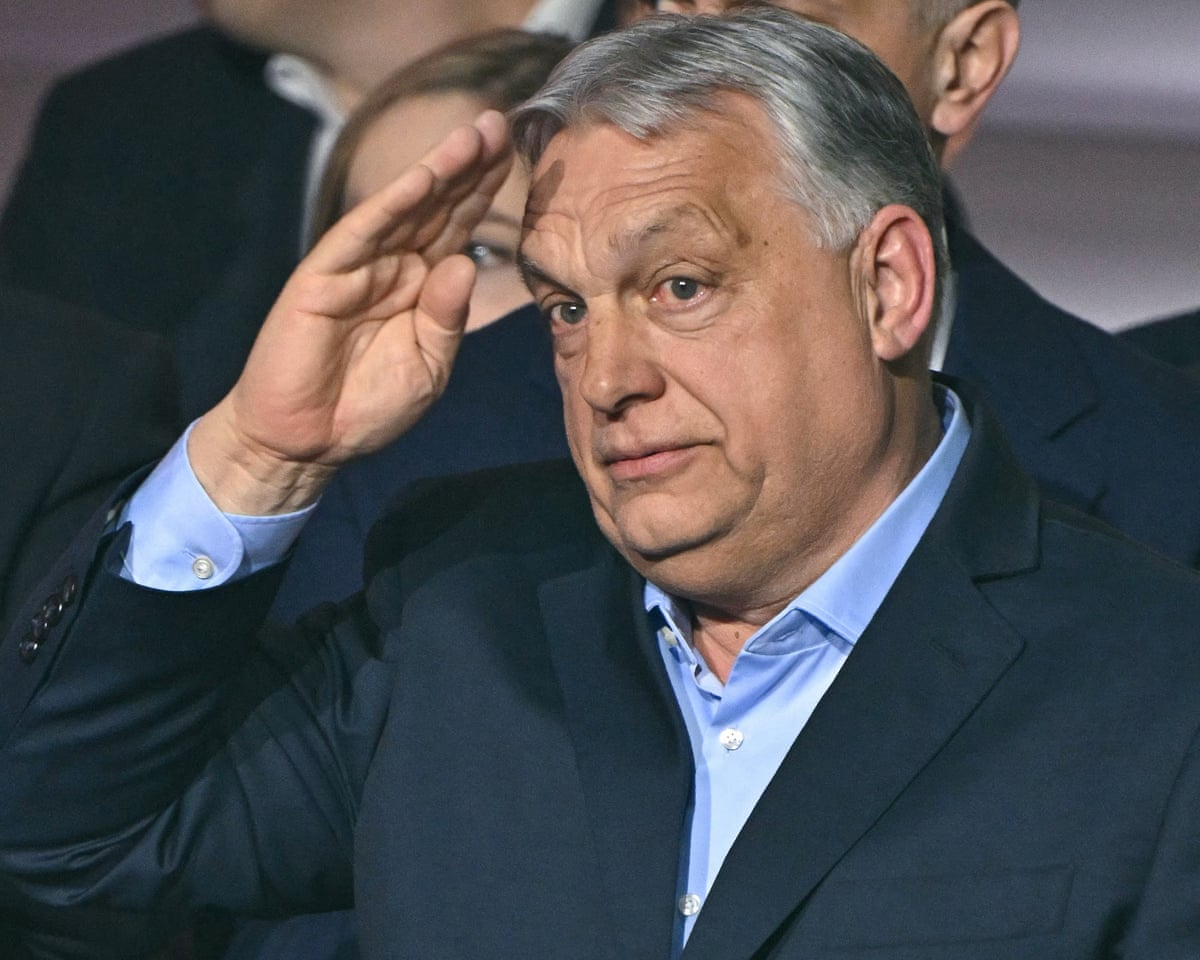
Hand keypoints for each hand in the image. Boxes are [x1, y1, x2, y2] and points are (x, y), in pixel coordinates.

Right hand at [189, 110, 511, 514]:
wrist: (307, 442)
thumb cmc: (368, 407)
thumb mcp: (428, 366)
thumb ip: (447, 318)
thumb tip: (462, 265)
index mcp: (422, 286)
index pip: (459, 229)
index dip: (486, 192)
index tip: (521, 155)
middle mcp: (393, 266)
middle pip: (439, 207)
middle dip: (471, 166)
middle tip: (503, 122)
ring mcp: (357, 268)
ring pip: (405, 209)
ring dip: (440, 170)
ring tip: (474, 134)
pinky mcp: (323, 278)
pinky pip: (362, 234)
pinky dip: (392, 204)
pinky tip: (424, 177)